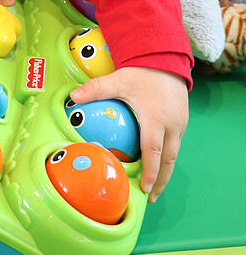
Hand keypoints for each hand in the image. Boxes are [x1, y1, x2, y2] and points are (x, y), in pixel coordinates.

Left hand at [69, 66, 188, 202]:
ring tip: (154, 188)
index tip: (144, 190)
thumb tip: (73, 97)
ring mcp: (179, 124)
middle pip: (168, 161)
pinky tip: (158, 164)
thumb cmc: (143, 71)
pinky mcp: (181, 121)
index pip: (153, 152)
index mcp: (156, 120)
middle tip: (151, 197)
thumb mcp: (118, 79)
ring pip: (173, 154)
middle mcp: (172, 126)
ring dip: (165, 172)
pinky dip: (167, 158)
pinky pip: (175, 145)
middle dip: (160, 181)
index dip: (149, 173)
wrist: (166, 57)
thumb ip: (96, 89)